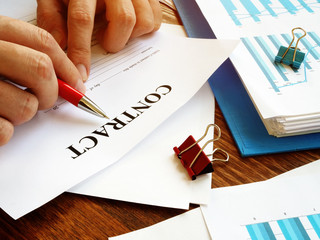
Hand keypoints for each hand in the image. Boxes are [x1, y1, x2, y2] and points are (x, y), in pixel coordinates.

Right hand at [0, 15, 84, 145]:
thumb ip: (27, 58)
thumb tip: (72, 81)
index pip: (42, 42)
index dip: (67, 66)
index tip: (77, 84)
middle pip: (40, 70)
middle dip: (52, 92)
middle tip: (45, 100)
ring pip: (26, 106)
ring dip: (23, 114)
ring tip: (5, 110)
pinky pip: (4, 131)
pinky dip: (4, 133)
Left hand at [36, 0, 161, 80]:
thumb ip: (52, 18)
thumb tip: (59, 46)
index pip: (82, 19)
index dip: (81, 50)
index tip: (81, 74)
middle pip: (124, 18)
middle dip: (114, 40)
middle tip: (104, 41)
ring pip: (143, 21)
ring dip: (130, 35)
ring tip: (116, 30)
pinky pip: (155, 20)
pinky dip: (145, 29)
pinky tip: (130, 26)